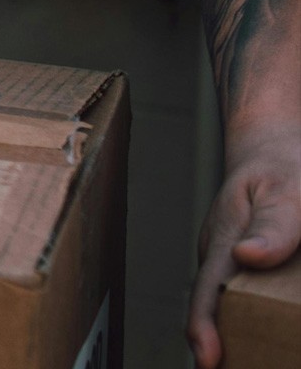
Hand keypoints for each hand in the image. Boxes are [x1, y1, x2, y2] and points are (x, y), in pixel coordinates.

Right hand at [191, 124, 300, 366]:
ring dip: (233, 335)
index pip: (208, 290)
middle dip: (215, 344)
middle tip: (223, 368)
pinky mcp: (245, 268)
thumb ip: (275, 224)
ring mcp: (232, 263)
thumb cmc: (284, 166)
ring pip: (227, 305)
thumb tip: (248, 256)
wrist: (272, 146)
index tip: (209, 360)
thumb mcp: (289, 191)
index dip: (204, 327)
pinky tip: (264, 339)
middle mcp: (223, 257)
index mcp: (227, 239)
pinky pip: (242, 298)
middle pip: (214, 308)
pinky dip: (247, 321)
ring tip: (250, 358)